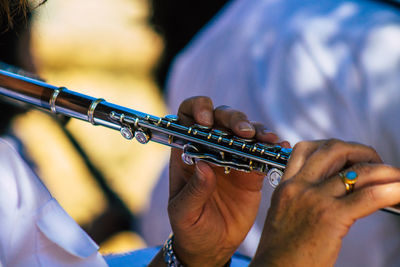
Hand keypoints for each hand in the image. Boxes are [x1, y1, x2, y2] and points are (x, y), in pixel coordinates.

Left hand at [168, 96, 288, 266]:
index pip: (188, 115)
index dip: (197, 109)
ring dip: (257, 130)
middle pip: (222, 118)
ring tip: (268, 140)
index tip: (206, 121)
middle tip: (244, 133)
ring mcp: (233, 157)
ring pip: (246, 131)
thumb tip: (204, 166)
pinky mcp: (252, 171)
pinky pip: (263, 154)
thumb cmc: (190, 228)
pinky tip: (280, 148)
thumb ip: (193, 191)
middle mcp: (211, 148)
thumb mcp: (183, 213)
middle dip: (234, 119)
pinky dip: (272, 148)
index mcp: (188, 151)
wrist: (212, 246)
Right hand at [250, 139, 399, 266]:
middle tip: (374, 163)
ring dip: (384, 170)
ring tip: (396, 177)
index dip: (332, 147)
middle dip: (360, 150)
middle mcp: (299, 186)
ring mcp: (314, 199)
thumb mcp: (284, 214)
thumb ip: (301, 197)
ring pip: (356, 170)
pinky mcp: (330, 217)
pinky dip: (390, 190)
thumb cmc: (281, 251)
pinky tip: (399, 191)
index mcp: (285, 185)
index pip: (306, 148)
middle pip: (333, 149)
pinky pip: (368, 196)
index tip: (348, 156)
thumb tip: (331, 191)